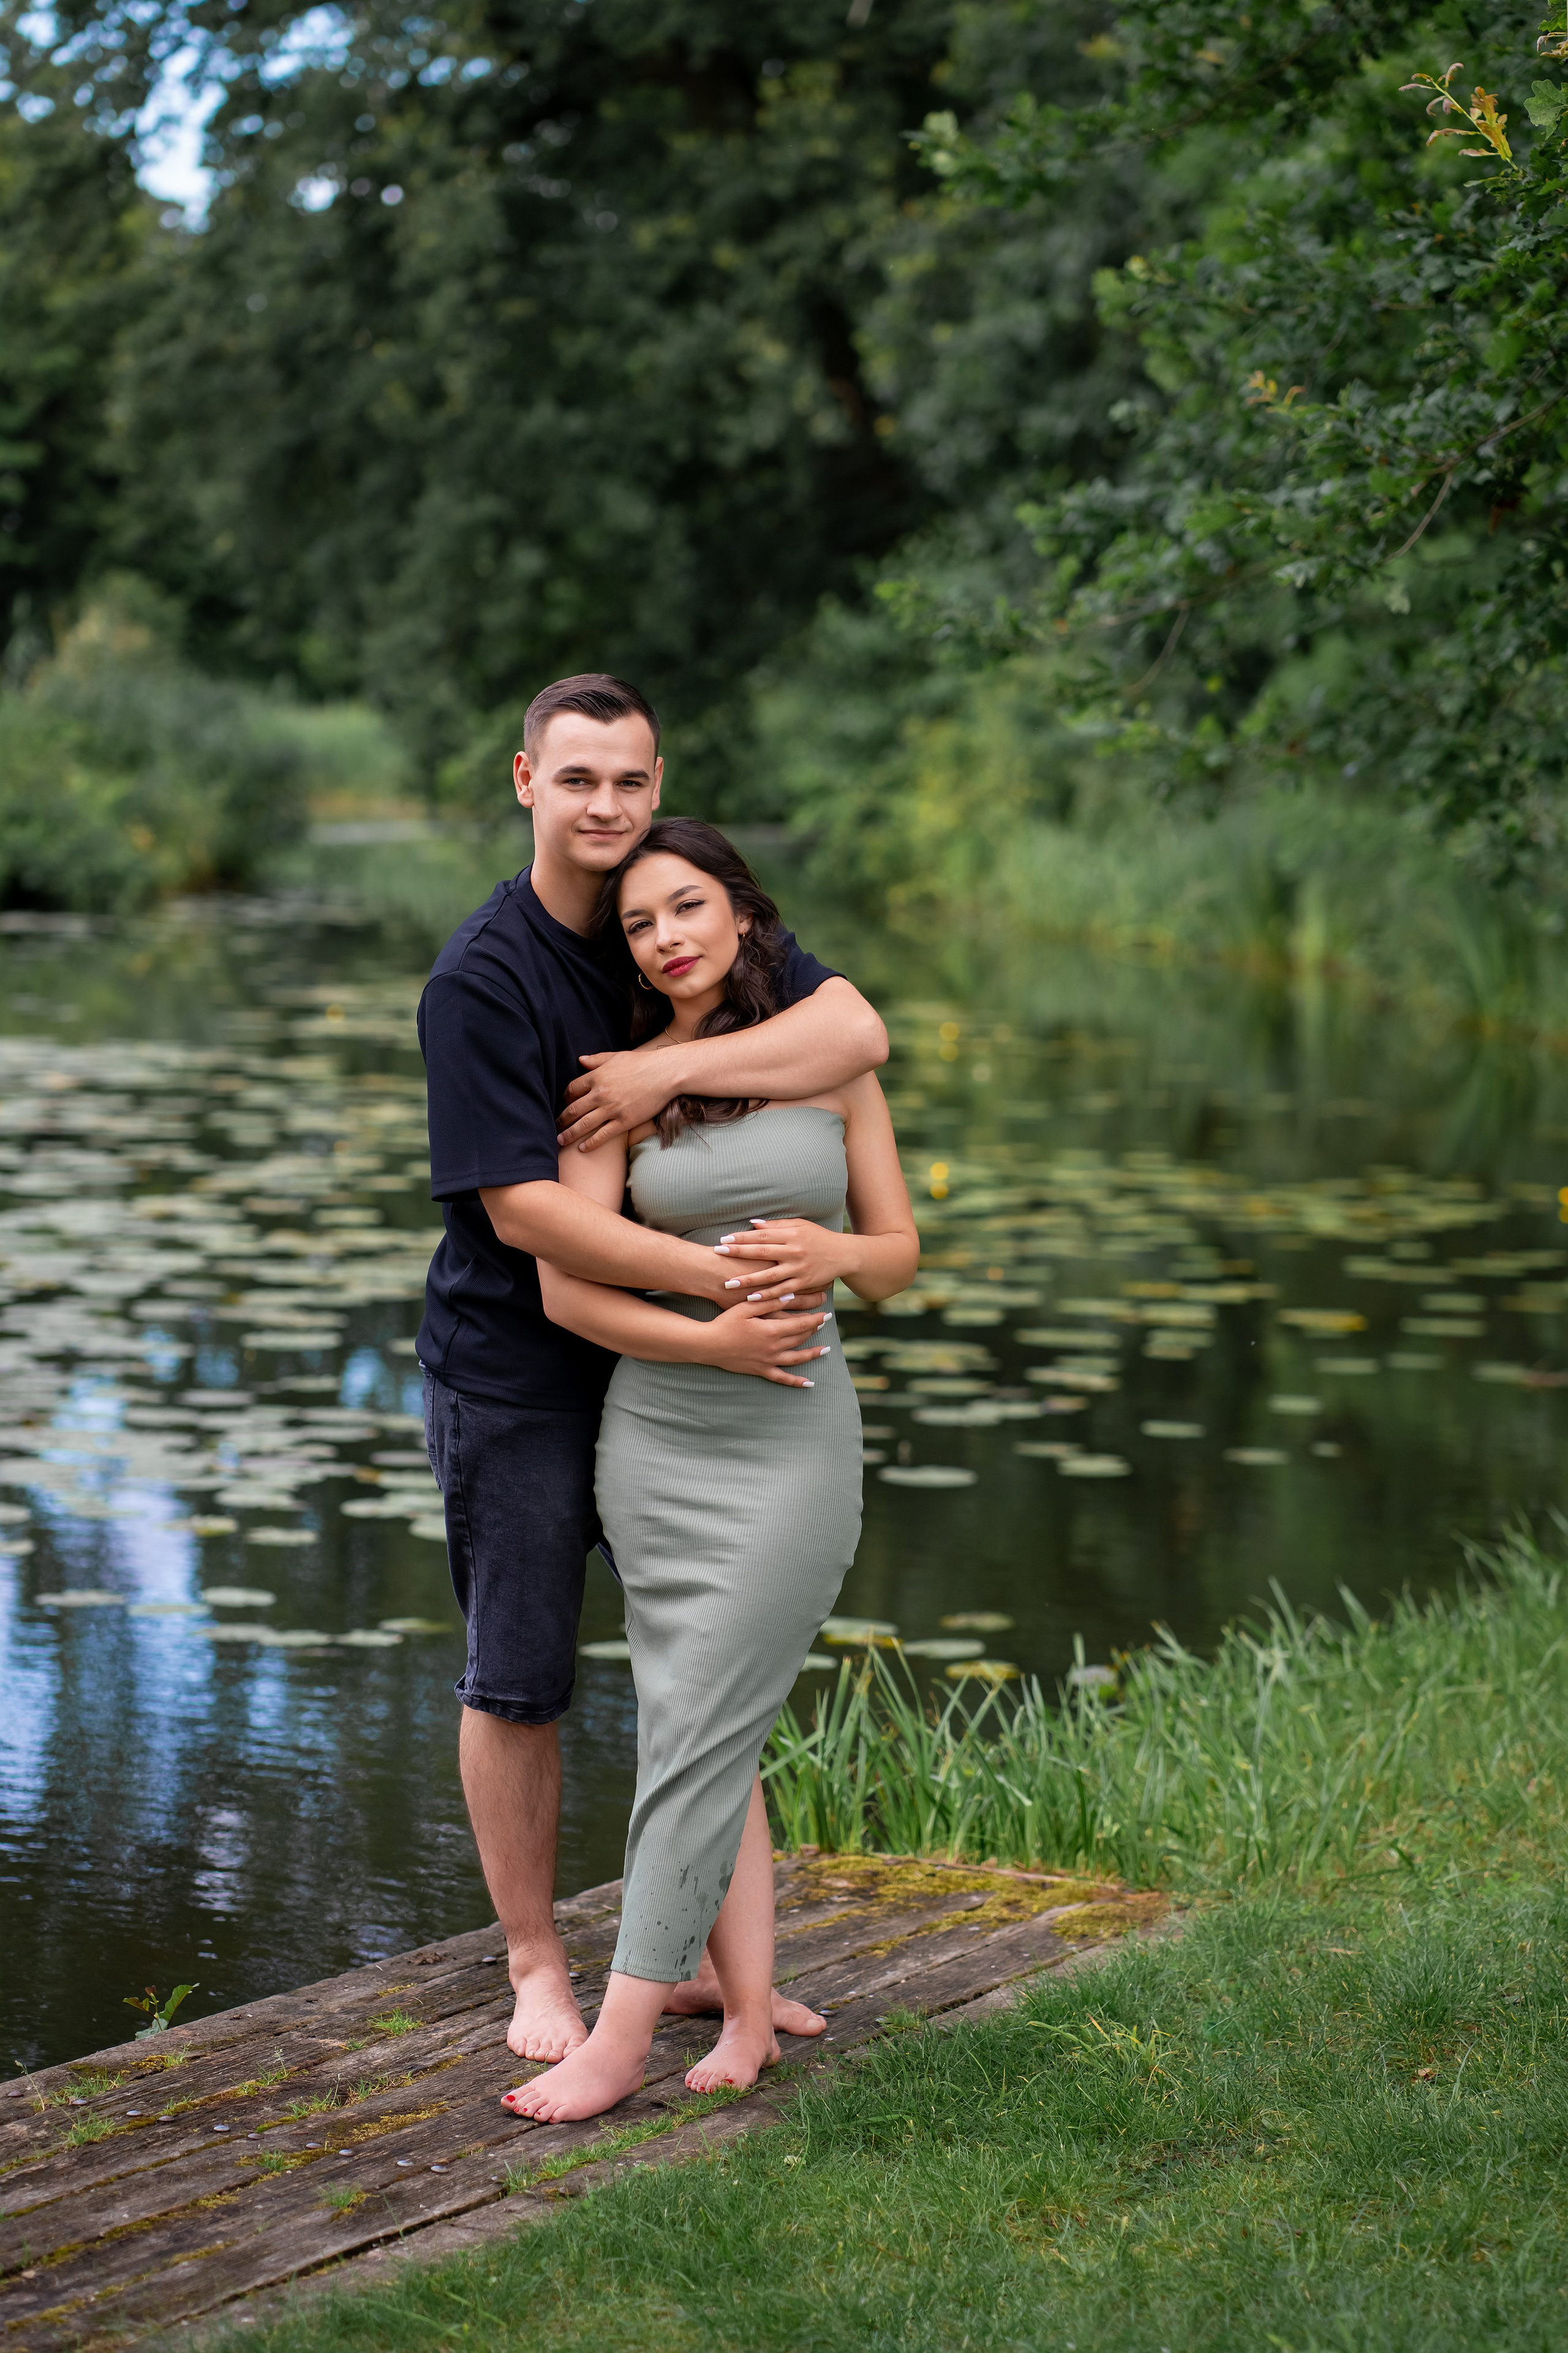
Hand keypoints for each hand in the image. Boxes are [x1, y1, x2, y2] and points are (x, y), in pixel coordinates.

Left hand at [558, 1050, 679, 1151]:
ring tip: (560, 1140)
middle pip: (573, 1110)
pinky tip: (582, 1148)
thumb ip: (597, 1060)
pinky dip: (590, 1143)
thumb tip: (580, 1060)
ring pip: (584, 1125)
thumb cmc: (642, 1063)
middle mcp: (600, 1094)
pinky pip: (603, 1135)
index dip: (565, 1098)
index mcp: (597, 1077)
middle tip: (554, 1127)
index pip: (572, 1090)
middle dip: (561, 1120)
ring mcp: (612, 1109)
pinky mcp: (624, 1121)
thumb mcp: (617, 1057)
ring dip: (569, 1134)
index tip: (563, 1105)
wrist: (665, 1074)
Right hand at [696, 1299, 832, 1387]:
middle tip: (824, 1323)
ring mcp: (768, 1361)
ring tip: (825, 1350)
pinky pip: (782, 1378)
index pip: (801, 1324)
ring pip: (796, 1358)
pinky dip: (796, 1382)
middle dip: (814, 1330)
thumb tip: (791, 1296)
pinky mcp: (760, 1370)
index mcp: (772, 1330)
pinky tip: (808, 1383)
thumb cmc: (726, 1323)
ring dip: (812, 1354)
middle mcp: (773, 1348)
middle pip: (800, 1338)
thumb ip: (770, 1302)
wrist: (709, 1345)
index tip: (826, 1314)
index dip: (815, 1319)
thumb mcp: (746, 1307)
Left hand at [713, 1218, 853, 1299]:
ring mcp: (799, 1268)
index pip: (761, 1235)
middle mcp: (794, 1251)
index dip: (742, 1237)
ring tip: (729, 1282)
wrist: (844, 1254)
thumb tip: (753, 1224)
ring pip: (770, 1275)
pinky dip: (767, 1295)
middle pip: (761, 1252)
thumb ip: (777, 1225)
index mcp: (791, 1234)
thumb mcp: (800, 1225)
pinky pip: (782, 1291)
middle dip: (738, 1253)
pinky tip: (751, 1298)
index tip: (724, 1239)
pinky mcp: (804, 1283)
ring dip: (748, 1279)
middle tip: (719, 1254)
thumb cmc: (818, 1237)